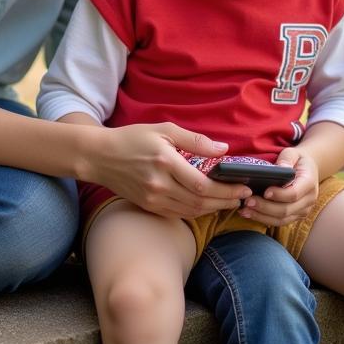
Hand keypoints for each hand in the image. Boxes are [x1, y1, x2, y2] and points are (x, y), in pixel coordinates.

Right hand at [87, 122, 248, 218]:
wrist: (100, 156)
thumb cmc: (132, 138)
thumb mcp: (163, 130)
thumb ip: (194, 140)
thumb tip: (223, 148)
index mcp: (165, 162)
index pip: (203, 184)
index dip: (226, 189)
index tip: (243, 186)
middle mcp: (160, 184)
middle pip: (200, 201)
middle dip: (225, 201)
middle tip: (243, 197)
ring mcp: (153, 198)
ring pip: (191, 211)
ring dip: (214, 209)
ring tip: (230, 202)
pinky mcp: (149, 206)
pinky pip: (178, 214)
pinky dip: (196, 212)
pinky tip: (207, 206)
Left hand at [237, 148, 318, 227]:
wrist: (308, 169)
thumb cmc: (297, 159)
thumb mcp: (292, 153)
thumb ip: (286, 159)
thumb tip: (281, 168)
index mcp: (309, 183)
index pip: (294, 193)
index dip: (279, 195)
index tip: (265, 192)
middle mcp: (309, 200)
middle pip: (286, 209)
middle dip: (265, 207)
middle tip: (248, 202)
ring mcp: (303, 210)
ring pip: (282, 219)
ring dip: (262, 216)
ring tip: (245, 210)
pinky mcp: (295, 216)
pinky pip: (280, 222)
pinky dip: (264, 219)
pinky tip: (250, 214)